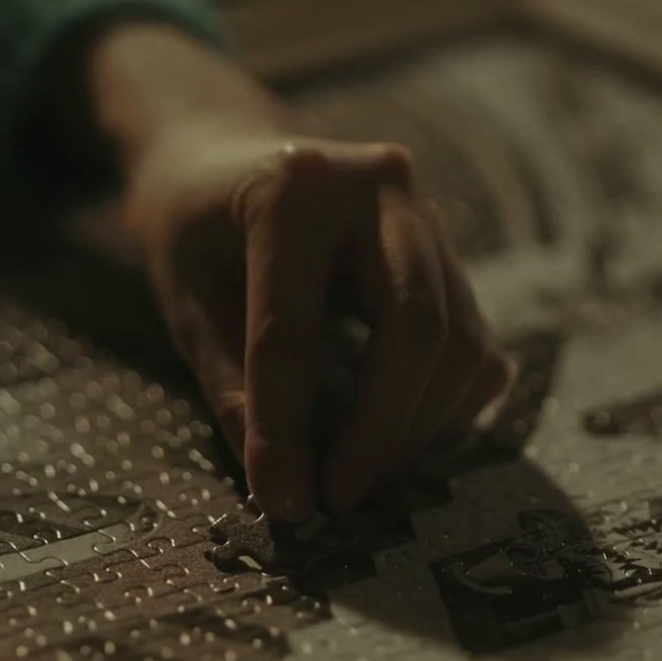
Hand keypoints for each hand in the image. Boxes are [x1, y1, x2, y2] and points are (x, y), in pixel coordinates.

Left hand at [126, 128, 511, 520]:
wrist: (227, 158)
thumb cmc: (194, 230)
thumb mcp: (185, 299)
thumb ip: (230, 384)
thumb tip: (281, 483)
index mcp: (294, 190)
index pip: (294, 328)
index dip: (286, 425)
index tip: (284, 502)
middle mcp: (380, 189)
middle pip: (416, 324)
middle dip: (381, 427)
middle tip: (338, 497)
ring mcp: (429, 217)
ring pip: (460, 340)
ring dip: (416, 427)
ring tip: (355, 475)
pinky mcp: (452, 256)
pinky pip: (475, 346)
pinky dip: (444, 407)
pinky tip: (391, 437)